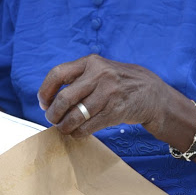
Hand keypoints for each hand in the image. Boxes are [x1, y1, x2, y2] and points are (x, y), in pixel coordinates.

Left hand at [37, 55, 165, 136]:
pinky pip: (88, 127)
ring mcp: (108, 93)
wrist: (151, 92)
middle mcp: (99, 75)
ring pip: (75, 116)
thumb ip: (79, 77)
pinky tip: (77, 132)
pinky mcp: (115, 111)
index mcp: (91, 62)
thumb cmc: (119, 82)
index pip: (58, 74)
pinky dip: (78, 133)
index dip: (46, 91)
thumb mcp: (100, 70)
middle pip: (64, 98)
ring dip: (64, 126)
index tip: (44, 102)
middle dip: (53, 113)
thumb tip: (50, 98)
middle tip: (52, 119)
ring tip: (63, 128)